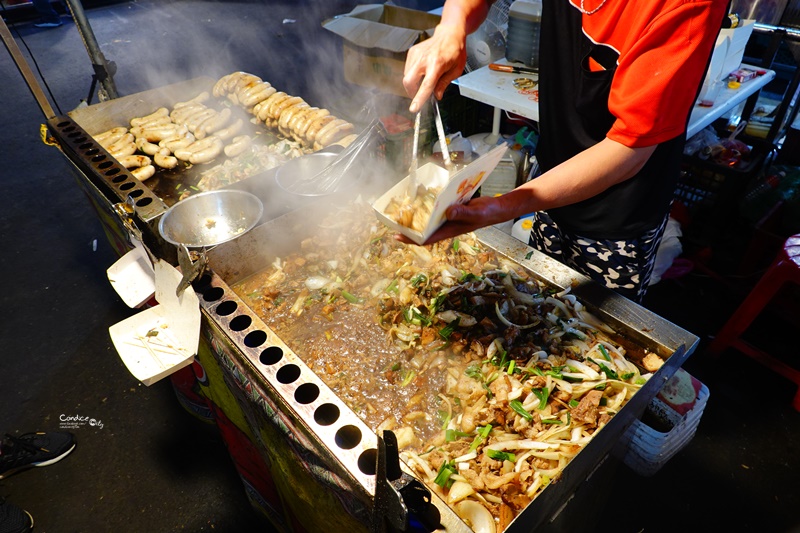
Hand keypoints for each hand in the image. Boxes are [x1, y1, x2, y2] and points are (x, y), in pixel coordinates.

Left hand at [395, 195, 509, 244]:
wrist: (496, 208)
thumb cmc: (486, 213)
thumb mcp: (475, 212)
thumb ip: (462, 212)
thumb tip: (448, 212)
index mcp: (449, 231)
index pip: (426, 239)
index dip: (411, 239)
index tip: (396, 236)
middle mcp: (445, 226)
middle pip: (423, 230)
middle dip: (408, 227)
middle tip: (393, 219)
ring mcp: (447, 218)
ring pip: (428, 219)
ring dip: (416, 215)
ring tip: (403, 206)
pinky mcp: (449, 209)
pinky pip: (435, 208)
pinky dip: (427, 203)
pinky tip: (421, 194)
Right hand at [402, 23, 467, 112]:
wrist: (449, 33)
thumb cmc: (455, 51)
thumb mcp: (456, 70)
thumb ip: (444, 84)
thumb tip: (436, 96)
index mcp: (437, 64)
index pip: (426, 86)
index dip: (419, 99)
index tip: (414, 108)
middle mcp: (424, 59)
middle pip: (408, 82)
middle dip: (411, 92)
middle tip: (419, 94)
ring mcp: (416, 54)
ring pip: (406, 76)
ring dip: (413, 83)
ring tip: (425, 78)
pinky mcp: (412, 52)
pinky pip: (407, 69)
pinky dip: (412, 74)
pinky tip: (422, 70)